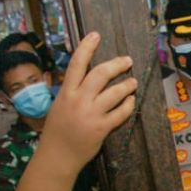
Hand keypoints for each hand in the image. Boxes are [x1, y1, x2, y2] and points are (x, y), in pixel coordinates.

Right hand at [39, 32, 137, 171]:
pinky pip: (121, 112)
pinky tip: (131, 101)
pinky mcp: (102, 128)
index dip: (86, 47)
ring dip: (127, 85)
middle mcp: (78, 101)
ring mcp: (91, 114)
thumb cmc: (57, 130)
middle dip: (117, 65)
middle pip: (100, 74)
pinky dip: (128, 105)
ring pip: (115, 92)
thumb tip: (87, 76)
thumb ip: (73, 91)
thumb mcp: (60, 105)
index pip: (77, 64)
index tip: (95, 35)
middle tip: (127, 60)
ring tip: (132, 81)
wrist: (58, 156)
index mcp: (66, 93)